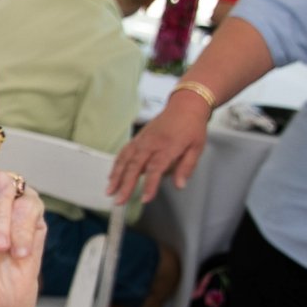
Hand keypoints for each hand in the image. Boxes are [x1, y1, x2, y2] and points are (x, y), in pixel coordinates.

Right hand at [108, 88, 211, 203]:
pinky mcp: (138, 138)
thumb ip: (187, 167)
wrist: (185, 105)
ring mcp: (142, 140)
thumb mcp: (197, 148)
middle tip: (119, 200)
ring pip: (125, 159)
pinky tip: (112, 176)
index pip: (156, 168)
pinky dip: (116, 165)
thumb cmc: (192, 127)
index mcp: (168, 146)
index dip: (150, 185)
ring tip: (110, 191)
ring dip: (116, 176)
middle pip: (135, 166)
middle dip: (125, 184)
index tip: (145, 198)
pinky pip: (124, 152)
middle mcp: (151, 143)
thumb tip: (180, 185)